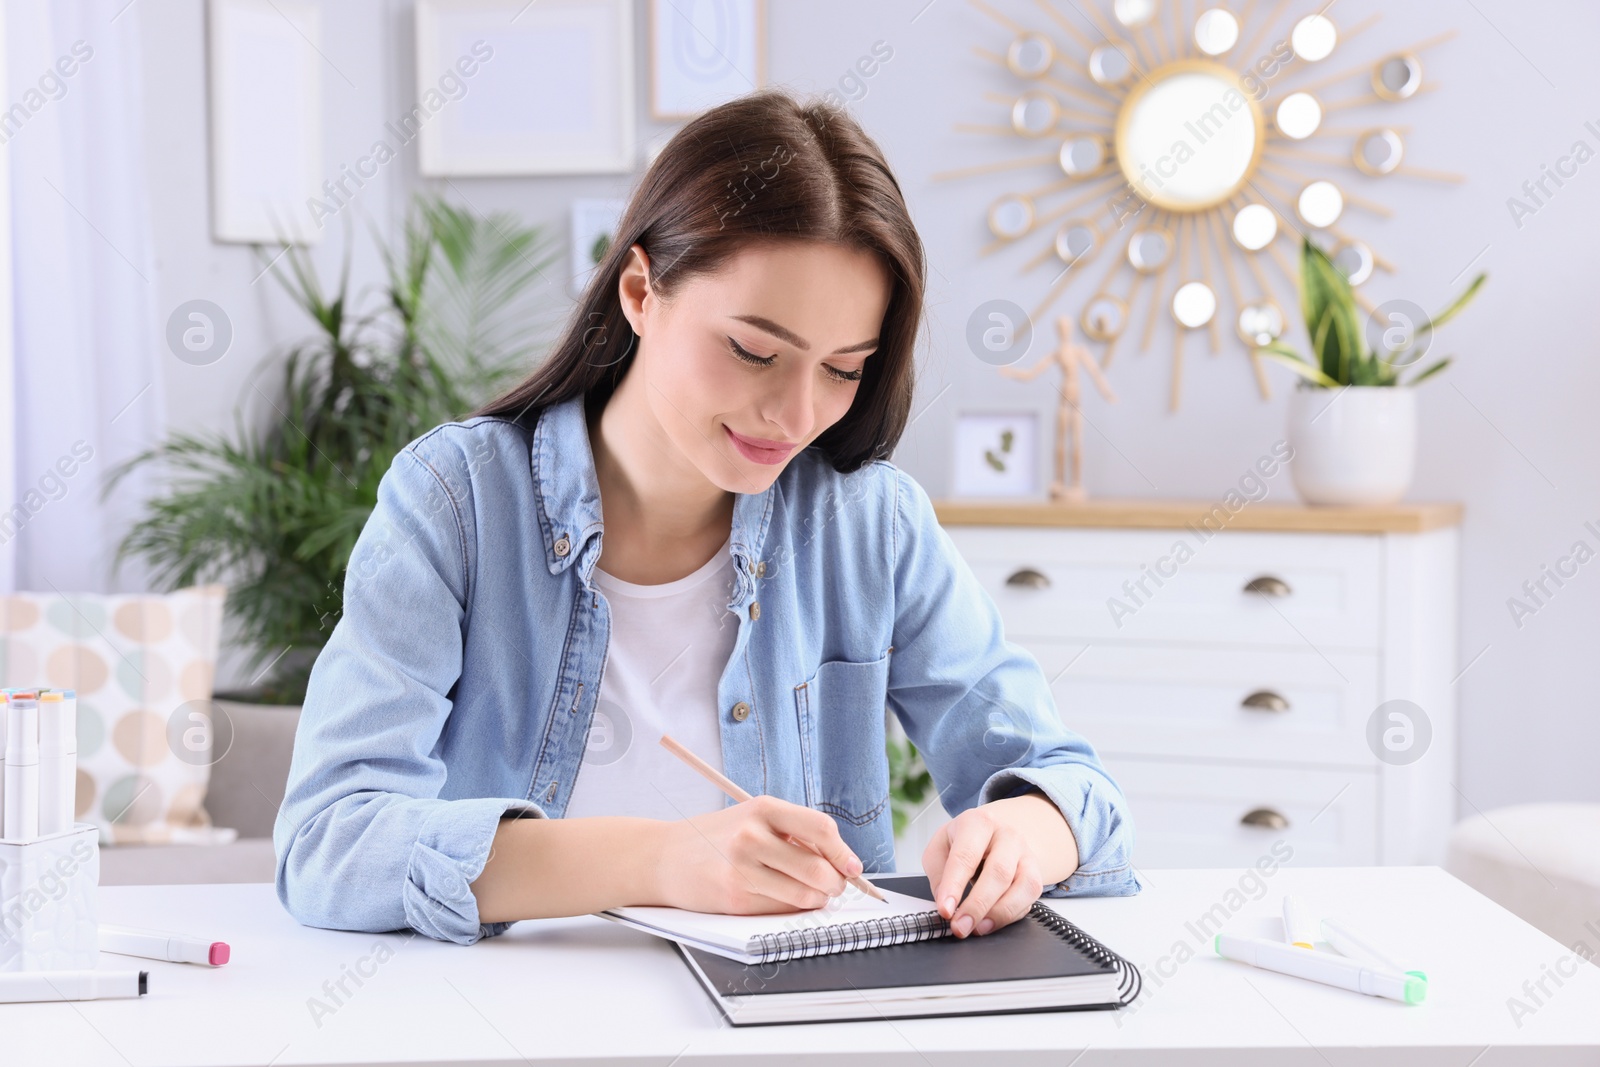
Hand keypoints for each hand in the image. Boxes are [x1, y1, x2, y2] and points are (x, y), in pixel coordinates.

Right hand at [654, 795, 863, 914]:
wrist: (664, 857)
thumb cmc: (715, 838)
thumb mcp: (752, 818)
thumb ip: (792, 834)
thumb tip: (839, 861)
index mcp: (763, 808)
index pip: (820, 829)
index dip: (844, 852)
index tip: (854, 868)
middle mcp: (752, 835)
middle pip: (818, 868)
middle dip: (834, 883)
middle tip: (834, 886)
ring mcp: (742, 868)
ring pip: (804, 894)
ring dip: (815, 899)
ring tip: (809, 894)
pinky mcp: (734, 897)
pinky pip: (780, 909)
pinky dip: (790, 908)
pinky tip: (780, 898)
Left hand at [923, 791, 1078, 937]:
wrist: (994, 832)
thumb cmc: (964, 841)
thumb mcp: (940, 847)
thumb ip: (938, 874)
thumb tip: (946, 903)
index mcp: (977, 823)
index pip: (966, 855)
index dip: (954, 885)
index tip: (945, 910)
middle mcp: (1006, 835)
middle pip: (998, 872)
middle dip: (978, 905)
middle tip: (960, 927)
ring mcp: (1025, 854)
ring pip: (1022, 886)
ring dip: (998, 913)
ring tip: (977, 928)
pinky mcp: (1035, 873)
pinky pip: (1029, 898)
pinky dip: (1010, 915)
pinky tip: (991, 923)